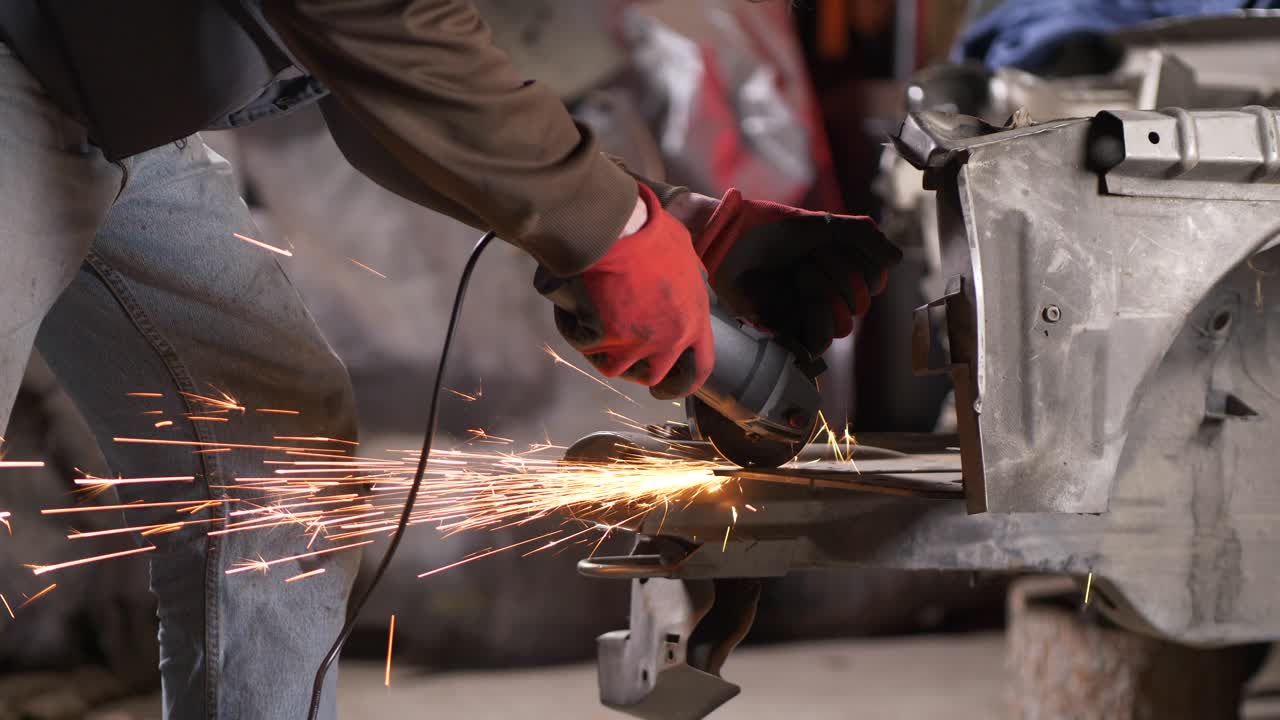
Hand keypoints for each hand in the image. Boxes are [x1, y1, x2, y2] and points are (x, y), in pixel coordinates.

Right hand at [538, 184, 713, 397]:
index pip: (700, 369)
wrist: (613, 224)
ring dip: (600, 347)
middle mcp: (669, 338)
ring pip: (613, 365)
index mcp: (693, 320)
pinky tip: (572, 303)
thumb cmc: (648, 231)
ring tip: (590, 317)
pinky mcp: (605, 336)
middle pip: (652, 376)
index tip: (665, 388)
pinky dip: (575, 328)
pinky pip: (584, 344)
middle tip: (617, 354)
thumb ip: (693, 278)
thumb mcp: (686, 252)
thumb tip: (697, 282)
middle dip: (633, 368)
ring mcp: (636, 341)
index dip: (683, 383)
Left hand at [693, 189, 900, 354]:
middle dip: (843, 277)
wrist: (732, 238)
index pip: (874, 282)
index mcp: (836, 267)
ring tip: (803, 274)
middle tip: (812, 258)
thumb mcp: (824, 224)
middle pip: (862, 304)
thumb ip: (863, 235)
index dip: (865, 266)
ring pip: (843, 327)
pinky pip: (816, 343)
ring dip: (830, 296)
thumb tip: (897, 260)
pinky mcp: (783, 327)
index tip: (836, 245)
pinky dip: (819, 320)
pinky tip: (806, 298)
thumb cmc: (772, 227)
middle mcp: (824, 291)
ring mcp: (804, 311)